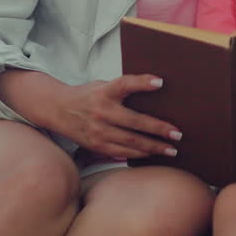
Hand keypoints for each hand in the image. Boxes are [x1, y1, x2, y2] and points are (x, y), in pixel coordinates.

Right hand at [45, 75, 181, 158]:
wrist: (58, 109)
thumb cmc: (88, 95)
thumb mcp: (103, 85)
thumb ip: (123, 90)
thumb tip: (154, 93)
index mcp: (104, 92)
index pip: (125, 84)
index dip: (142, 82)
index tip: (160, 82)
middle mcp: (101, 111)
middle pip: (134, 122)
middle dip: (158, 129)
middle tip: (177, 134)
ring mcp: (97, 130)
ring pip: (130, 141)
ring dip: (152, 147)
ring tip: (170, 150)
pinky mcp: (95, 144)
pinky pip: (121, 152)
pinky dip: (138, 154)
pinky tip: (151, 154)